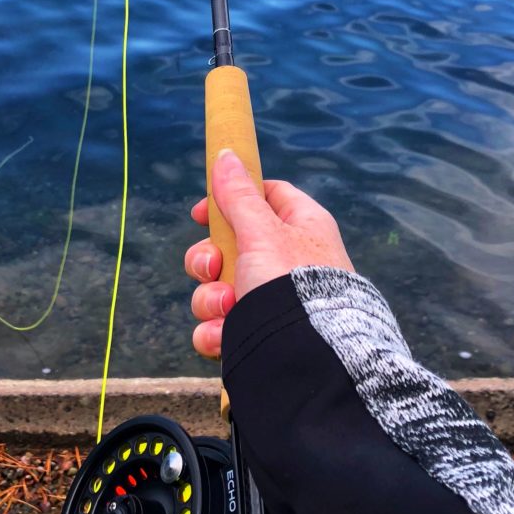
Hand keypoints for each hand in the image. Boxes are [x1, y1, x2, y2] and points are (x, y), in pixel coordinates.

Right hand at [184, 149, 353, 358]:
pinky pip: (219, 326)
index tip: (201, 213)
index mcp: (300, 227)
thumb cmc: (294, 285)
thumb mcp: (261, 231)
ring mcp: (273, 302)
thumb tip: (226, 153)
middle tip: (212, 268)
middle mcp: (288, 262)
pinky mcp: (259, 336)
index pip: (264, 196)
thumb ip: (238, 195)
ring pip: (217, 288)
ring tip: (226, 309)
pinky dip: (215, 331)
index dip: (229, 199)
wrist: (311, 359)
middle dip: (208, 260)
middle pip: (229, 247)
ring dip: (211, 298)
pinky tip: (222, 336)